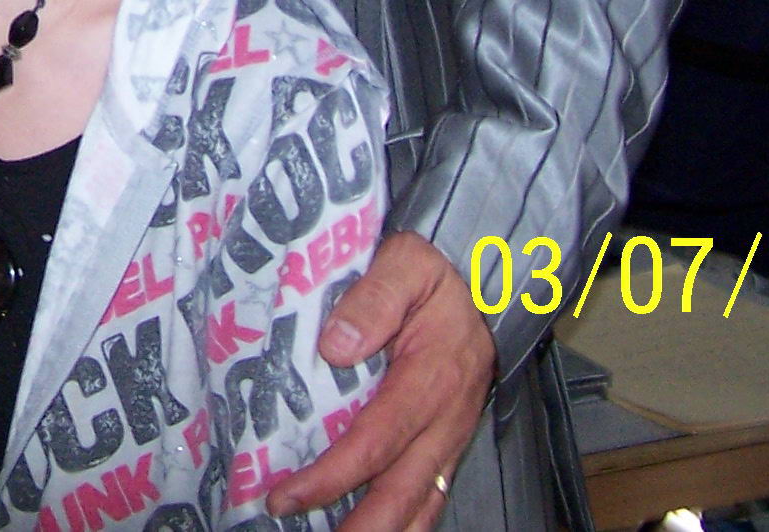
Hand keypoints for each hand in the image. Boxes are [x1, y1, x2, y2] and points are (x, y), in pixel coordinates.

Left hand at [267, 231, 493, 530]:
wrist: (481, 279)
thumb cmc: (433, 274)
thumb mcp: (407, 263)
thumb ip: (374, 298)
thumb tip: (336, 346)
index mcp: (432, 377)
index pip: (377, 439)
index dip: (332, 475)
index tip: (287, 494)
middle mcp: (446, 418)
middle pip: (402, 489)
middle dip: (358, 524)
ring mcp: (451, 435)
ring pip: (421, 500)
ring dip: (384, 529)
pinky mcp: (447, 440)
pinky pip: (430, 493)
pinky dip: (406, 521)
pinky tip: (373, 529)